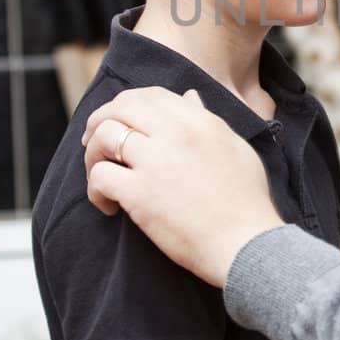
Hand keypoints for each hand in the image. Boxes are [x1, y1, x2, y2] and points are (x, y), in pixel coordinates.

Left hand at [81, 87, 282, 285]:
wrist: (248, 244)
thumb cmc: (247, 202)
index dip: (126, 104)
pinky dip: (95, 190)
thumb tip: (189, 96)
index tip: (118, 121)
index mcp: (200, 122)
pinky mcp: (141, 194)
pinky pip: (100, 175)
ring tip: (99, 175)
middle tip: (91, 141)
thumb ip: (208, 120)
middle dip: (99, 121)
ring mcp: (157, 162)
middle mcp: (177, 134)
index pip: (151, 95)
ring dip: (92, 155)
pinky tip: (108, 206)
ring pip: (105, 136)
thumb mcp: (235, 148)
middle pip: (121, 107)